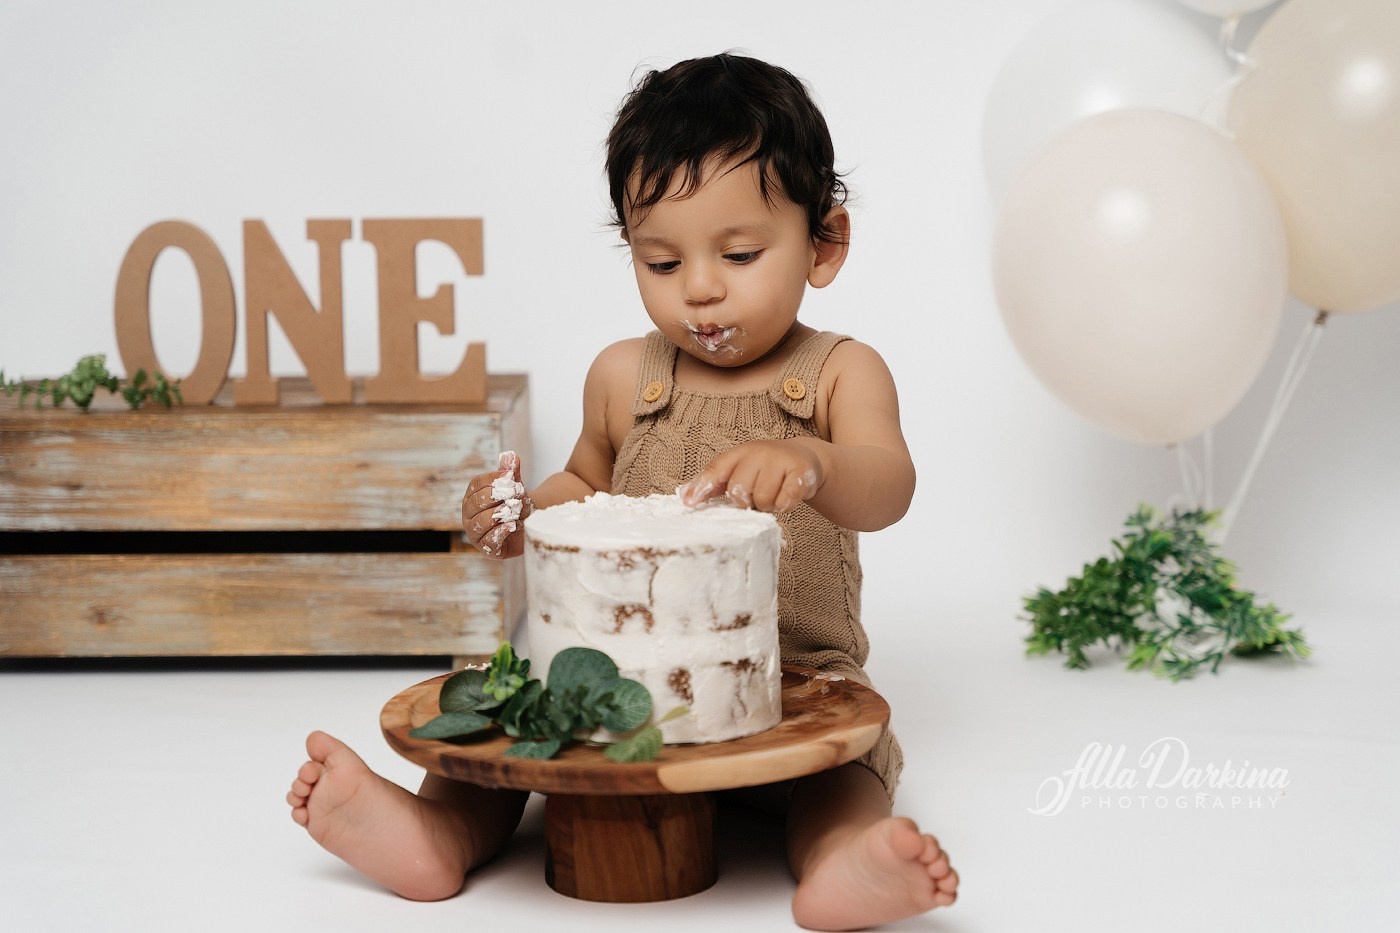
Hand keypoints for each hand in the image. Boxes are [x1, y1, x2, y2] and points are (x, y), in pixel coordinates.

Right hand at [462, 450, 532, 558]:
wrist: (527, 527)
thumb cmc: (516, 505)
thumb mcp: (515, 487)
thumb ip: (511, 473)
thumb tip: (511, 456)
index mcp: (472, 495)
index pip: (477, 484)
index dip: (494, 479)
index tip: (512, 476)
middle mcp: (468, 514)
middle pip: (477, 502)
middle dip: (497, 496)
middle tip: (516, 493)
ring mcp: (474, 533)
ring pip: (481, 521)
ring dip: (499, 514)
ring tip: (513, 510)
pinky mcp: (486, 548)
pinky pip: (488, 541)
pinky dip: (500, 532)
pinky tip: (512, 526)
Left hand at [678, 440, 821, 512]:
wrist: (802, 458)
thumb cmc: (764, 469)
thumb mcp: (738, 470)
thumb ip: (713, 483)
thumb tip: (685, 497)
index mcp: (737, 454)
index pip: (716, 469)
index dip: (702, 486)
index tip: (690, 504)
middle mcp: (757, 453)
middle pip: (739, 490)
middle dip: (747, 502)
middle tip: (756, 497)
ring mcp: (779, 460)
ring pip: (763, 499)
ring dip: (767, 505)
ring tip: (773, 495)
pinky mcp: (801, 471)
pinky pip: (786, 499)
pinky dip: (785, 505)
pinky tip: (786, 498)